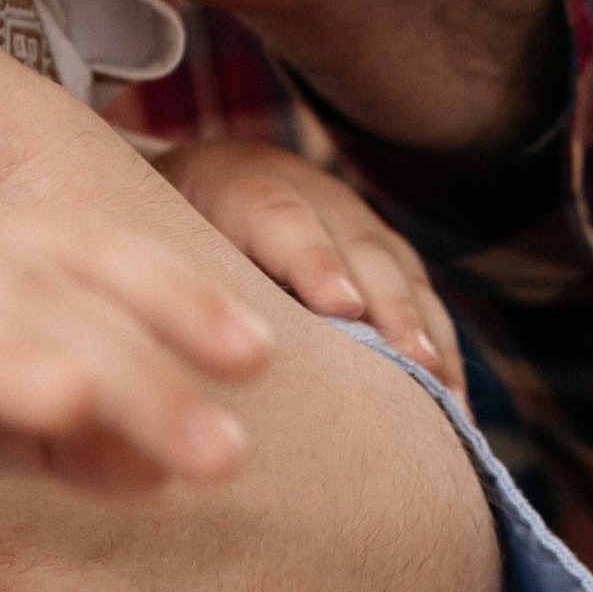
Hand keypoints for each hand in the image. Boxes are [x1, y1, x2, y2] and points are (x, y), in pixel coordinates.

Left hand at [151, 138, 466, 401]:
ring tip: (448, 402)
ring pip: (401, 272)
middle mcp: (301, 187)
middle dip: (391, 305)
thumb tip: (180, 357)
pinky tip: (454, 412)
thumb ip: (164, 281)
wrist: (167, 193)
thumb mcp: (138, 250)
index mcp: (230, 179)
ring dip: (427, 336)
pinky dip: (438, 351)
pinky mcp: (375, 252)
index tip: (340, 307)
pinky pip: (418, 298)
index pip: (276, 212)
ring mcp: (347, 216)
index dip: (311, 257)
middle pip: (358, 242)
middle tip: (416, 364)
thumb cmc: (139, 246)